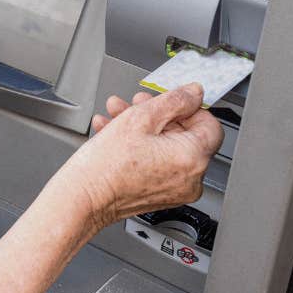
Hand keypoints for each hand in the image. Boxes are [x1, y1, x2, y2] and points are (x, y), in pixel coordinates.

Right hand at [56, 84, 222, 229]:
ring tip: (118, 116)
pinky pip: (158, 164)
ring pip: (168, 148)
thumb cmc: (105, 166)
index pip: (210, 124)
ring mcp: (176, 190)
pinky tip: (115, 134)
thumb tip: (194, 93)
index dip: (188, 107)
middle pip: (185, 135)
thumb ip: (175, 100)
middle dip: (158, 115)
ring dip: (144, 128)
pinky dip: (141, 148)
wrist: (82, 199)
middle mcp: (191, 179)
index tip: (170, 101)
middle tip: (137, 104)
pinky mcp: (160, 196)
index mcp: (193, 158)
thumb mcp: (141, 117)